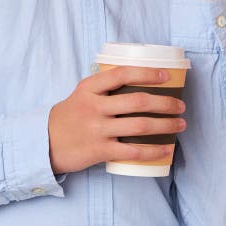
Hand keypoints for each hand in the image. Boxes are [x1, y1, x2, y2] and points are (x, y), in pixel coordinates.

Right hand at [48, 66, 185, 174]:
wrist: (45, 142)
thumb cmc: (70, 116)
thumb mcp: (81, 94)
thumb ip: (104, 88)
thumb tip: (138, 82)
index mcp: (89, 88)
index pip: (122, 74)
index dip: (147, 73)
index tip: (166, 76)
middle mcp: (94, 107)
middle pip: (138, 102)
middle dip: (165, 103)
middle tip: (180, 105)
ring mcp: (97, 129)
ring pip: (140, 126)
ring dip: (166, 125)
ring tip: (180, 124)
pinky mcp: (100, 150)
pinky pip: (132, 151)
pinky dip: (153, 150)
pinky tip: (165, 149)